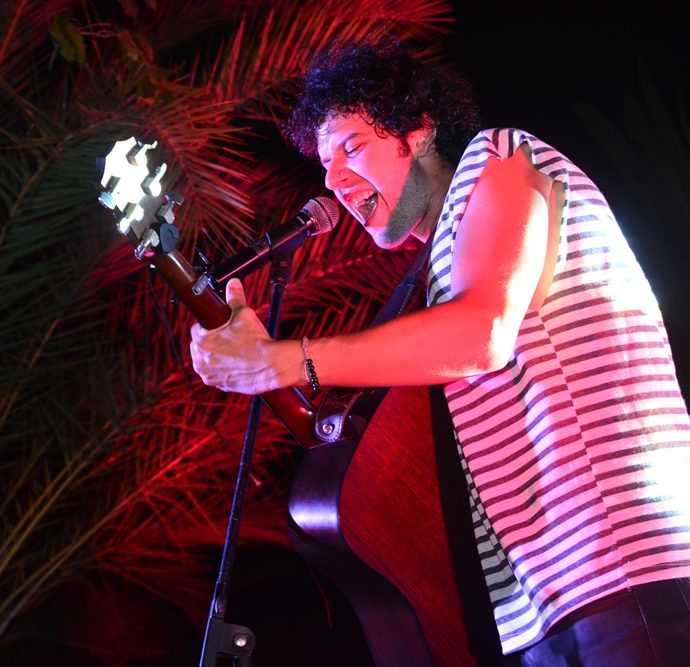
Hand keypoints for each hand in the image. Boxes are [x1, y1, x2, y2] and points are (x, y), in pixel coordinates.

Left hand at [189, 278, 278, 393]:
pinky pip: (215, 374)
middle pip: (200, 346)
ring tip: (233, 351)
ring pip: (207, 360)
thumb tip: (233, 283)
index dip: (211, 326)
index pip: (198, 329)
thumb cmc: (256, 340)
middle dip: (212, 341)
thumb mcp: (244, 314)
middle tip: (230, 338)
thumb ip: (235, 298)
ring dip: (216, 356)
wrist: (271, 366)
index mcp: (201, 341)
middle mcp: (199, 360)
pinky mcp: (218, 385)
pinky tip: (235, 363)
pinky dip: (223, 369)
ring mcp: (208, 375)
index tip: (222, 327)